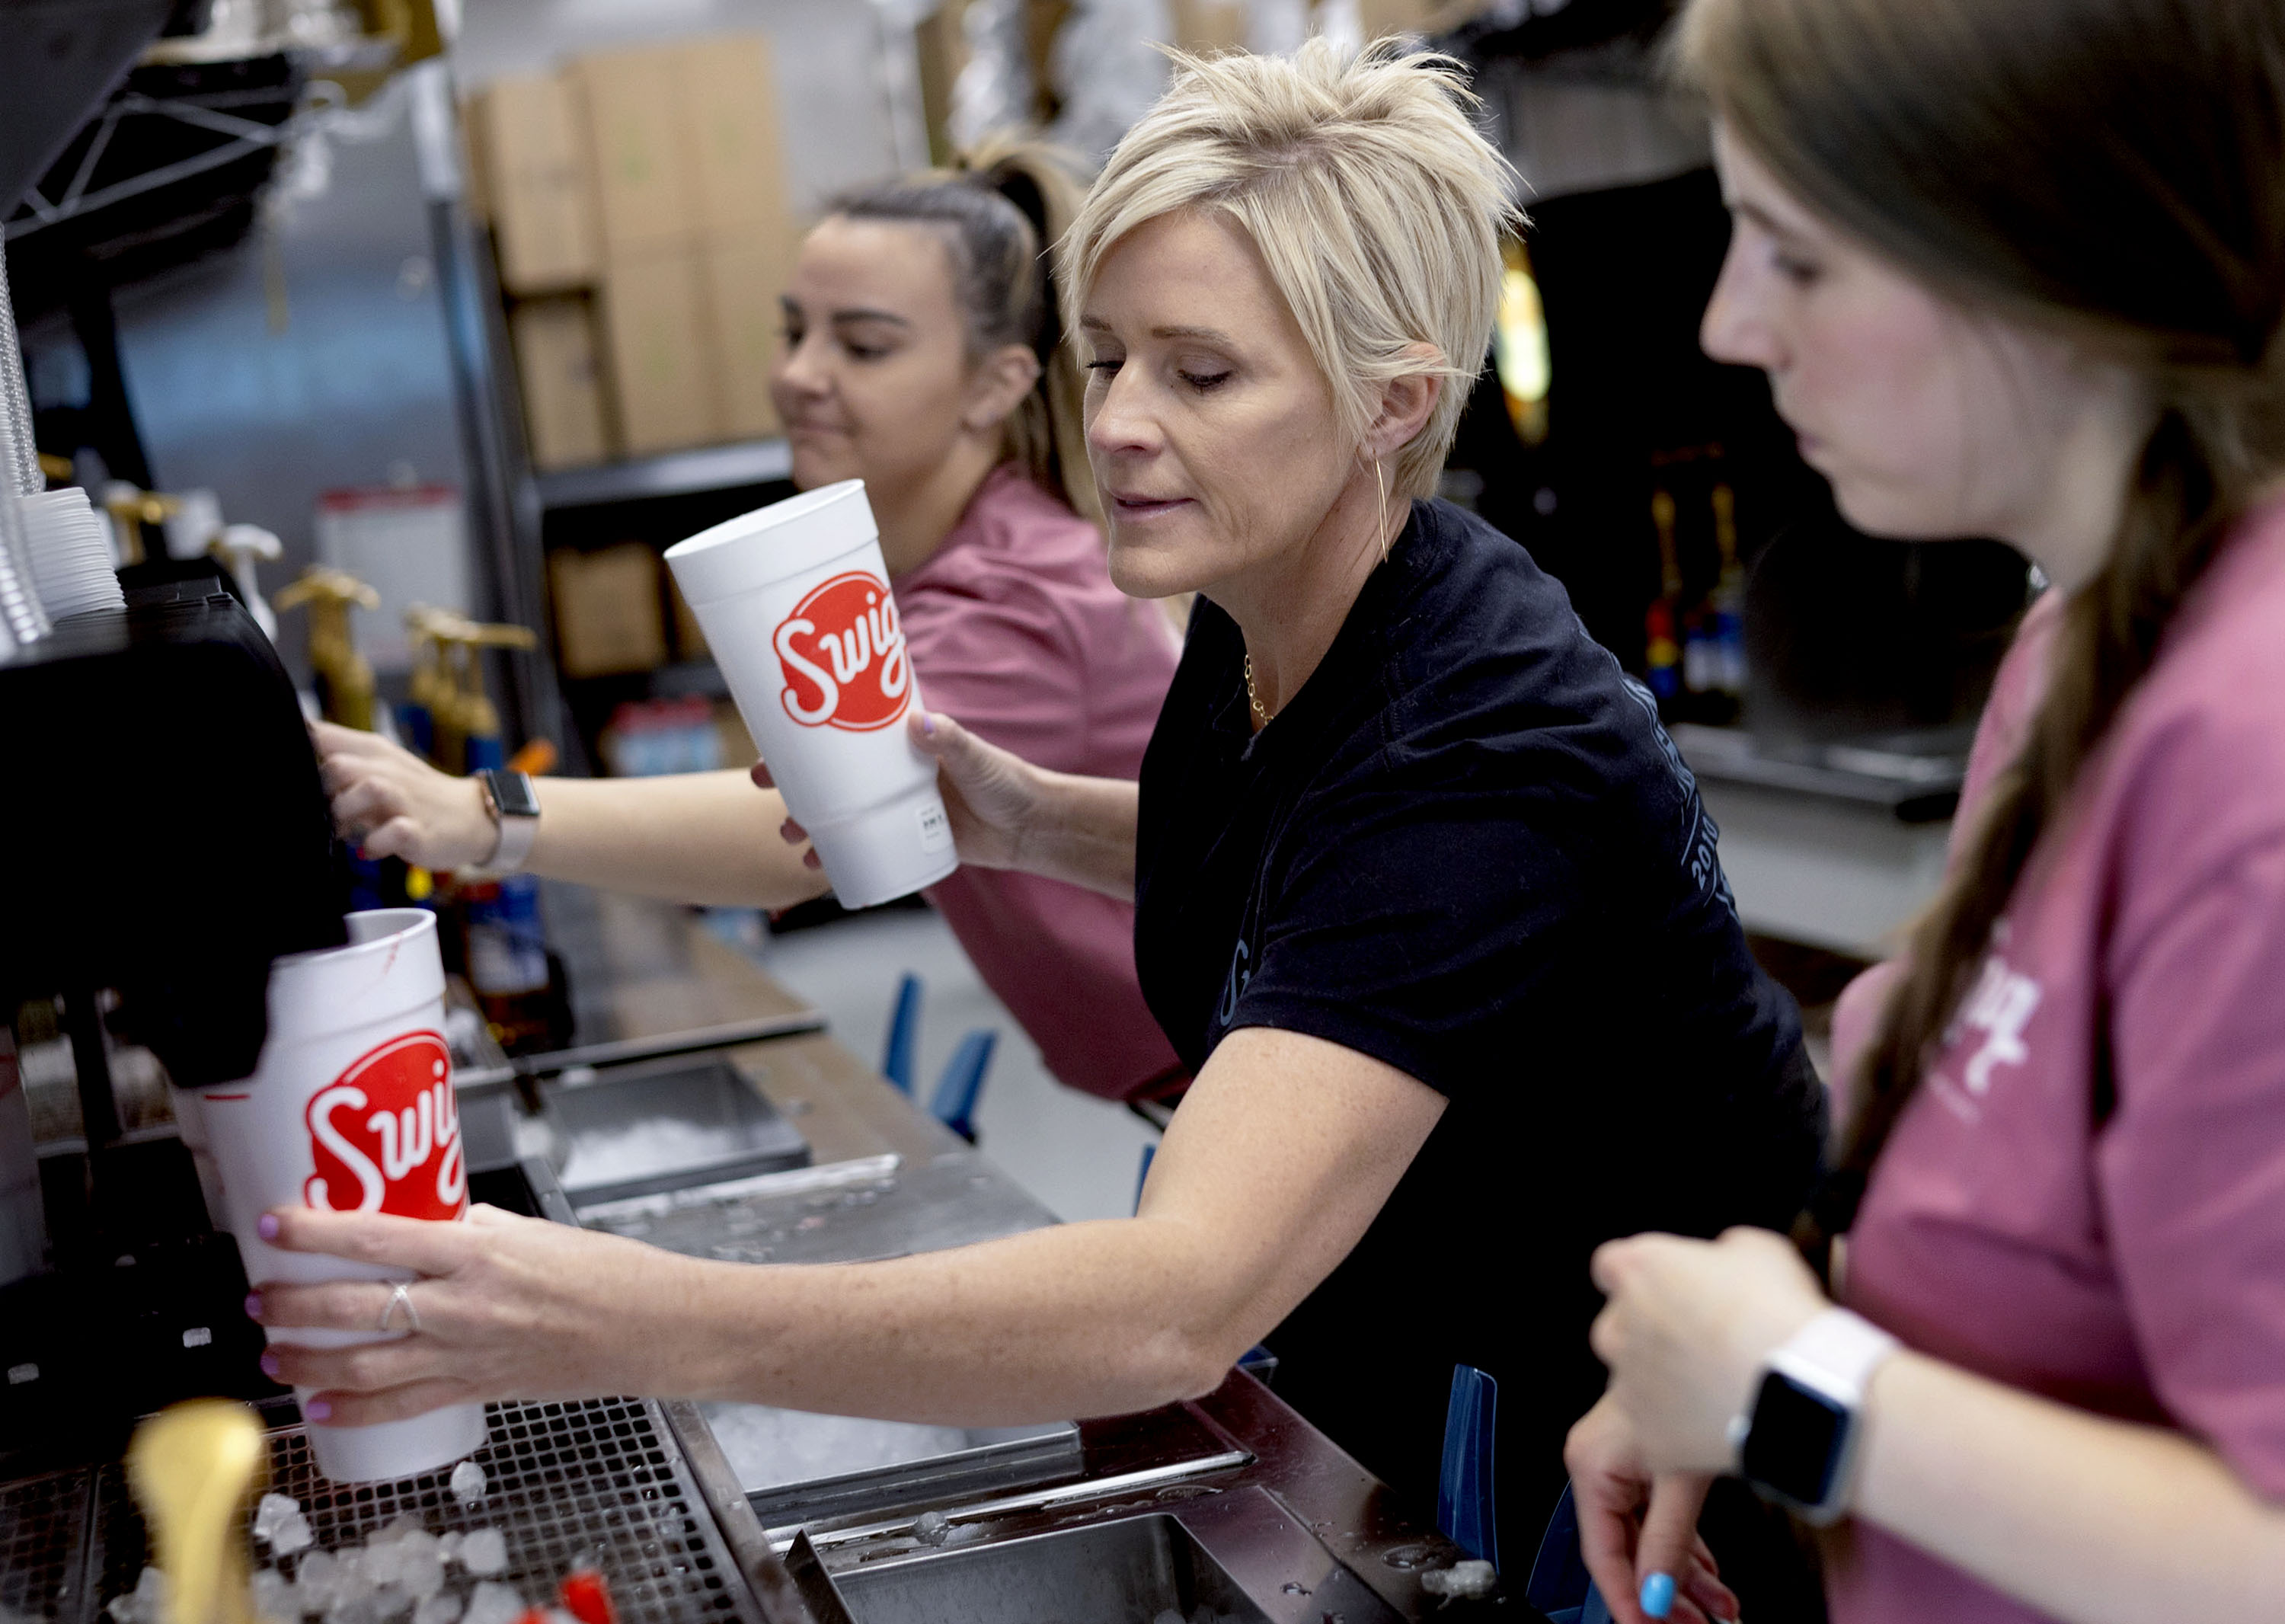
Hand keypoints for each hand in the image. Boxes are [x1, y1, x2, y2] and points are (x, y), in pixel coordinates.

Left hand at [248, 1204, 703, 1424]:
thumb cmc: (607, 1273)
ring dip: (308, 1362)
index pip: (376, 1236)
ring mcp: (467, 1352)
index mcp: (477, 1252)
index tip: (273, 1225)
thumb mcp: (534, 1231)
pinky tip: (320, 1409)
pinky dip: (354, 1411)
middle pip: (354, 1305)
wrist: (653, 1327)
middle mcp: (463, 1304)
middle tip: (259, 1298)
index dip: (315, 1232)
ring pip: (364, 1364)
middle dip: (293, 1304)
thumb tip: (429, 1218)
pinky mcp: (478, 1389)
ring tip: (274, 1355)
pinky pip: (402, 1406)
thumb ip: (475, 1228)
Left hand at [313, 720, 493, 868]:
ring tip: (347, 829)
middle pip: (337, 765)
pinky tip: (371, 849)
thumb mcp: (378, 765)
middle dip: (322, 791)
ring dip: (348, 812)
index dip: (296, 752)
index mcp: (372, 752)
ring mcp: (407, 801)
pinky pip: (394, 833)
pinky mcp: (419, 831)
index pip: (320, 736)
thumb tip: (291, 763)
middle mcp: (388, 771)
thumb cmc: (414, 793)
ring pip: (369, 790)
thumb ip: (339, 758)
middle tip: (326, 810)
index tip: (295, 774)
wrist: (470, 815)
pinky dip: (376, 844)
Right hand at [755, 711, 1045, 871]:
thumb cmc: (1005, 781)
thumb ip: (952, 741)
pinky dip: (838, 857)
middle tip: (765, 792)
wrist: (1031, 827)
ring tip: (793, 837)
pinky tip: (820, 867)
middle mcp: (889, 777)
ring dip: (809, 824)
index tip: (772, 744)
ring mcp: (893, 810)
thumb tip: (921, 722)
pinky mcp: (904, 841)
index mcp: (899, 746)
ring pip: (839, 815)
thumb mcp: (977, 758)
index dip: (804, 740)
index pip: (843, 737)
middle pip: (829, 778)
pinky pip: (862, 849)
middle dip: (792, 785)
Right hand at [1565, 1395, 1735, 1623]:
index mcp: (1592, 1454)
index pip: (1601, 1550)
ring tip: (1719, 1603)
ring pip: (1649, 1519)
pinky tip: (1710, 1560)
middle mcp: (1604, 1442)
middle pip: (1629, 1538)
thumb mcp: (1683, 1477)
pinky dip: (1688, 1530)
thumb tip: (1657, 1594)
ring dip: (1684, 1564)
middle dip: (1667, 1590)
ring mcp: (1633, 1436)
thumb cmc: (1705, 1376)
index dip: (1627, 1600)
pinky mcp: (1662, 1429)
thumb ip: (1666, 1543)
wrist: (1747, 1334)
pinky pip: (1664, 1495)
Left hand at [1590, 1227, 1829, 1474]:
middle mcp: (1618, 1327)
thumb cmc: (1777, 1313)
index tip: (1666, 1289)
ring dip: (1664, 1383)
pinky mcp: (1647, 1436)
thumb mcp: (1759, 1251)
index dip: (1641, 1279)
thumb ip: (1722, 1253)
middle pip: (1619, 1326)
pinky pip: (1653, 1433)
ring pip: (1632, 1382)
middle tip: (1703, 1342)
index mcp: (1638, 1271)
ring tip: (1717, 1389)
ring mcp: (1629, 1386)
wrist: (1797, 1389)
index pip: (1611, 1266)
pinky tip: (1718, 1427)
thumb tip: (1725, 1263)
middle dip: (1652, 1333)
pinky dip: (1678, 1432)